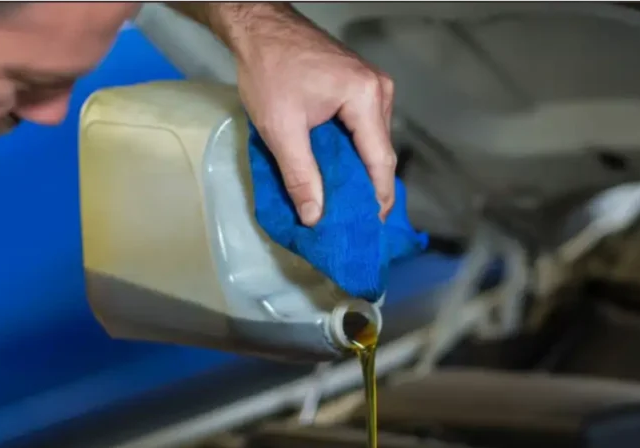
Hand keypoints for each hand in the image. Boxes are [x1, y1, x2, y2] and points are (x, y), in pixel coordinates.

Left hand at [217, 4, 396, 225]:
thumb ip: (301, 176)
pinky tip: (339, 172)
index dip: (377, 198)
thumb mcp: (281, 128)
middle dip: (368, 188)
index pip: (380, 160)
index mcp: (367, 98)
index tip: (370, 228)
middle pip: (380, 152)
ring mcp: (372, 86)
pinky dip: (353, 152)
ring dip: (360, 171)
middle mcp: (379, 91)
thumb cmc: (269, 70)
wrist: (259, 27)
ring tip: (345, 203)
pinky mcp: (359, 85)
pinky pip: (364, 128)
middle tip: (354, 222)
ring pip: (372, 141)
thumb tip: (315, 217)